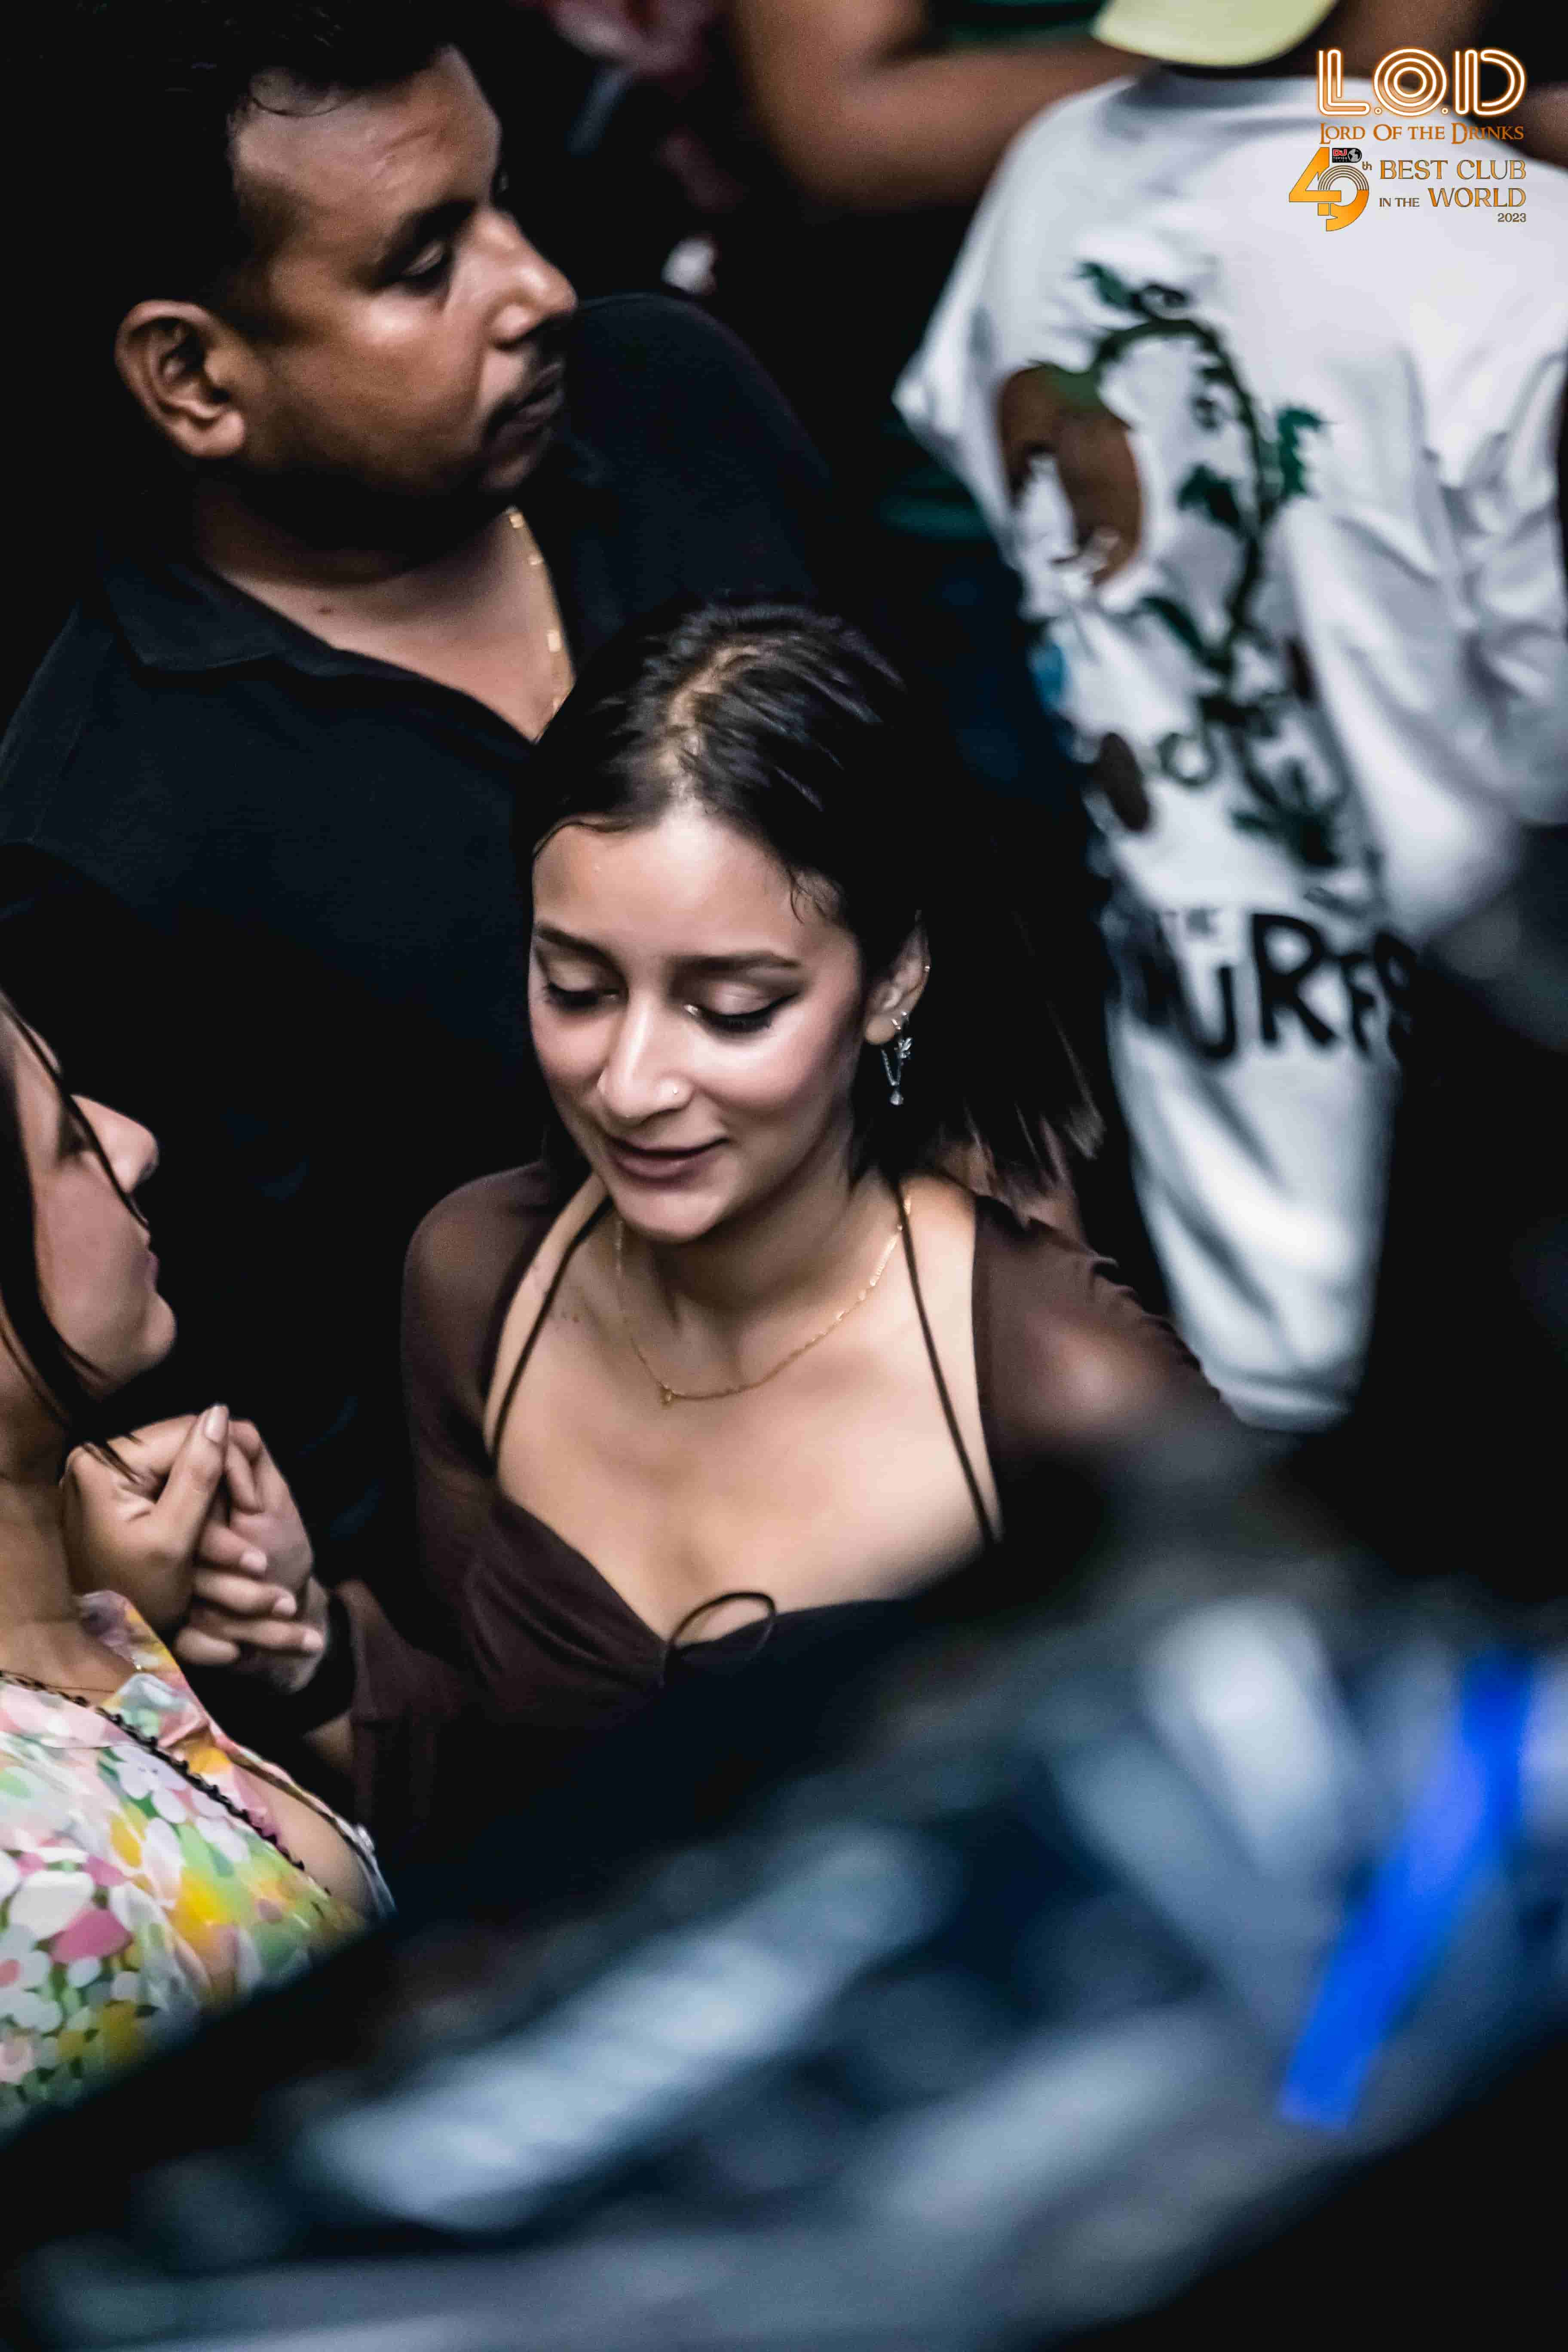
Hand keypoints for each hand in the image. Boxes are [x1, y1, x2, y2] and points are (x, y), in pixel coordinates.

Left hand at [62, 1409, 325, 1694]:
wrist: (105, 1648)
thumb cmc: (133, 1601)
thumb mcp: (171, 1541)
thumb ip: (198, 1474)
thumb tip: (221, 1412)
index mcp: (103, 1465)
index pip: (185, 1433)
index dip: (227, 1460)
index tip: (254, 1505)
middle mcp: (101, 1463)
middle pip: (184, 1451)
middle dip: (223, 1488)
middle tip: (253, 1521)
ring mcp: (111, 1481)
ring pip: (185, 1471)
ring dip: (218, 1504)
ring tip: (244, 1540)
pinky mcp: (123, 1498)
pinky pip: (174, 1490)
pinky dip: (201, 1514)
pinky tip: (220, 1541)